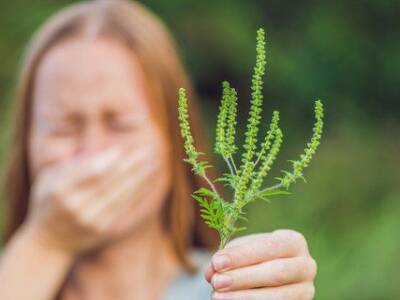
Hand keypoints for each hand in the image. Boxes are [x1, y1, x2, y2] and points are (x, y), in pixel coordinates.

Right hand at [24, 146, 155, 255]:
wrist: (50, 242)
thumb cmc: (51, 199)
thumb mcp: (51, 178)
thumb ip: (77, 164)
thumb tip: (112, 153)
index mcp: (59, 189)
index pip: (90, 172)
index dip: (108, 160)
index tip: (122, 149)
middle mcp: (76, 207)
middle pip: (110, 182)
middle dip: (132, 165)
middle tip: (147, 150)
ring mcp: (91, 221)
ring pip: (122, 194)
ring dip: (140, 178)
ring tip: (153, 163)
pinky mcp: (105, 231)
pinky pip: (126, 208)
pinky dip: (139, 193)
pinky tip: (149, 182)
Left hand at [205, 229, 316, 299]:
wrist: (270, 275)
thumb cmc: (254, 257)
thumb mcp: (241, 251)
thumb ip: (227, 257)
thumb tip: (211, 272)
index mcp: (294, 242)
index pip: (269, 247)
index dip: (242, 255)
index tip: (217, 262)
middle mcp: (306, 265)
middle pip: (276, 272)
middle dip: (243, 278)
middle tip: (216, 282)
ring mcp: (306, 290)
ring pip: (278, 296)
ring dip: (245, 297)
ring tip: (218, 297)